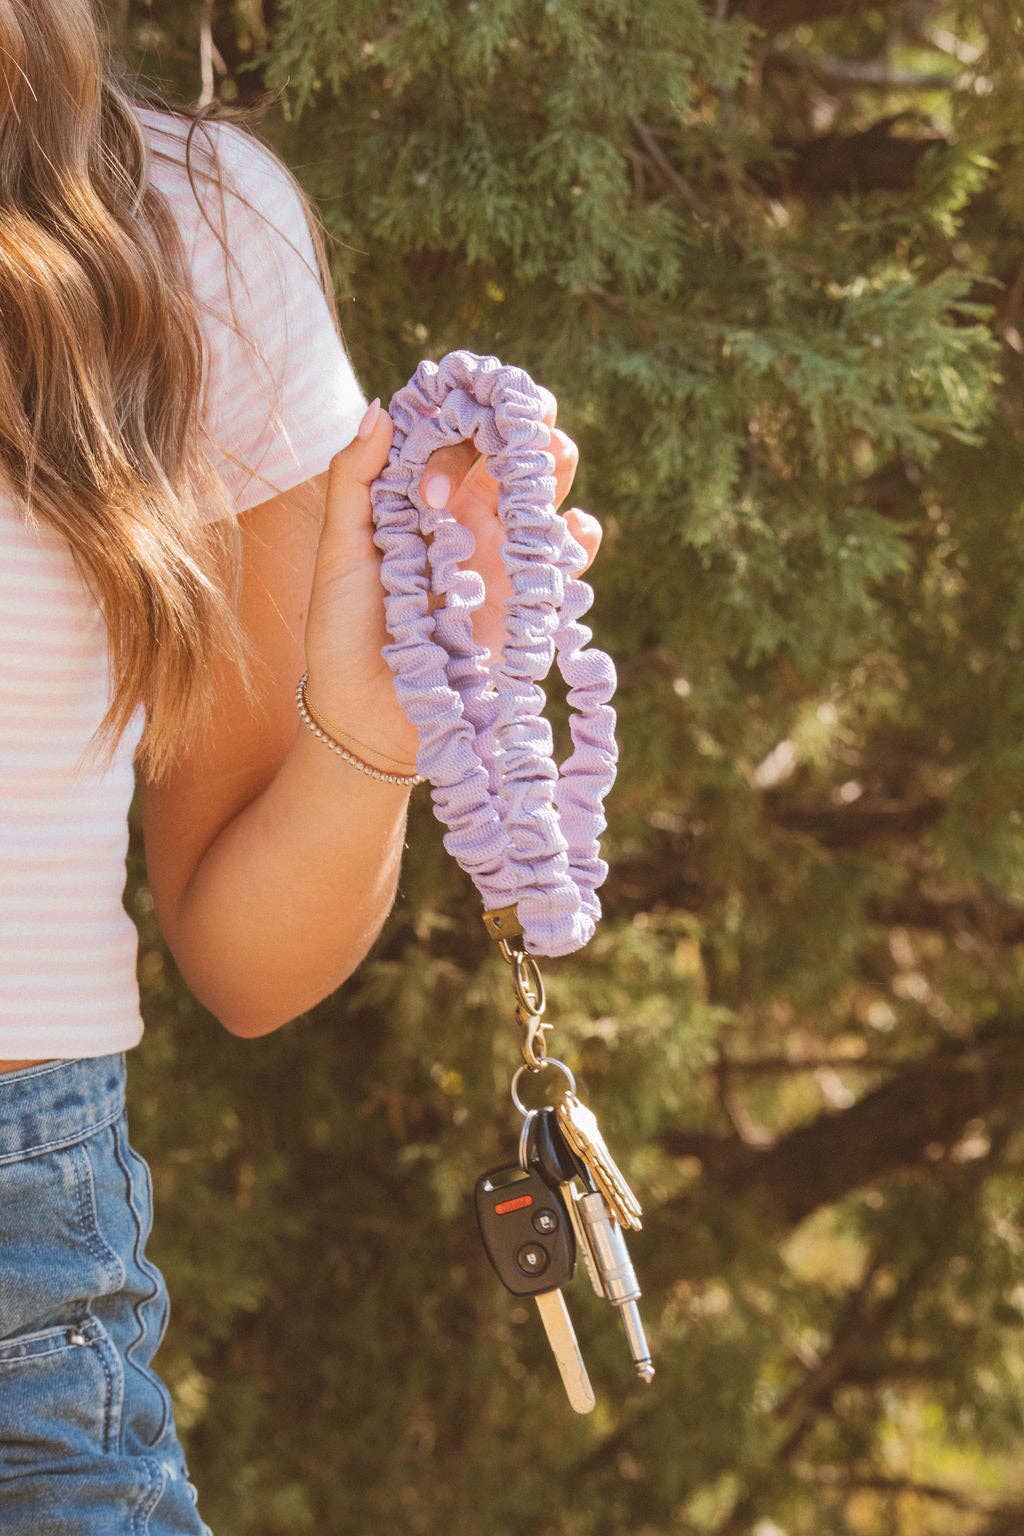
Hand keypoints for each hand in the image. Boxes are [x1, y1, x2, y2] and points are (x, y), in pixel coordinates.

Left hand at [303, 395, 601, 770]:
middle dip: (524, 422)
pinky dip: (581, 535)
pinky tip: (568, 530)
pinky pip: (569, 556)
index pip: (457, 428)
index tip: (444, 429)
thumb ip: (354, 481)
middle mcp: (470, 514)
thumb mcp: (339, 551)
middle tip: (509, 433)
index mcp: (424, 494)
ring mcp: (503, 553)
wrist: (367, 713)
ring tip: (544, 465)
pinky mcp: (528, 597)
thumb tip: (381, 410)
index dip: (459, 416)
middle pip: (514, 445)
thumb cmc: (345, 631)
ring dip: (555, 465)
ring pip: (548, 488)